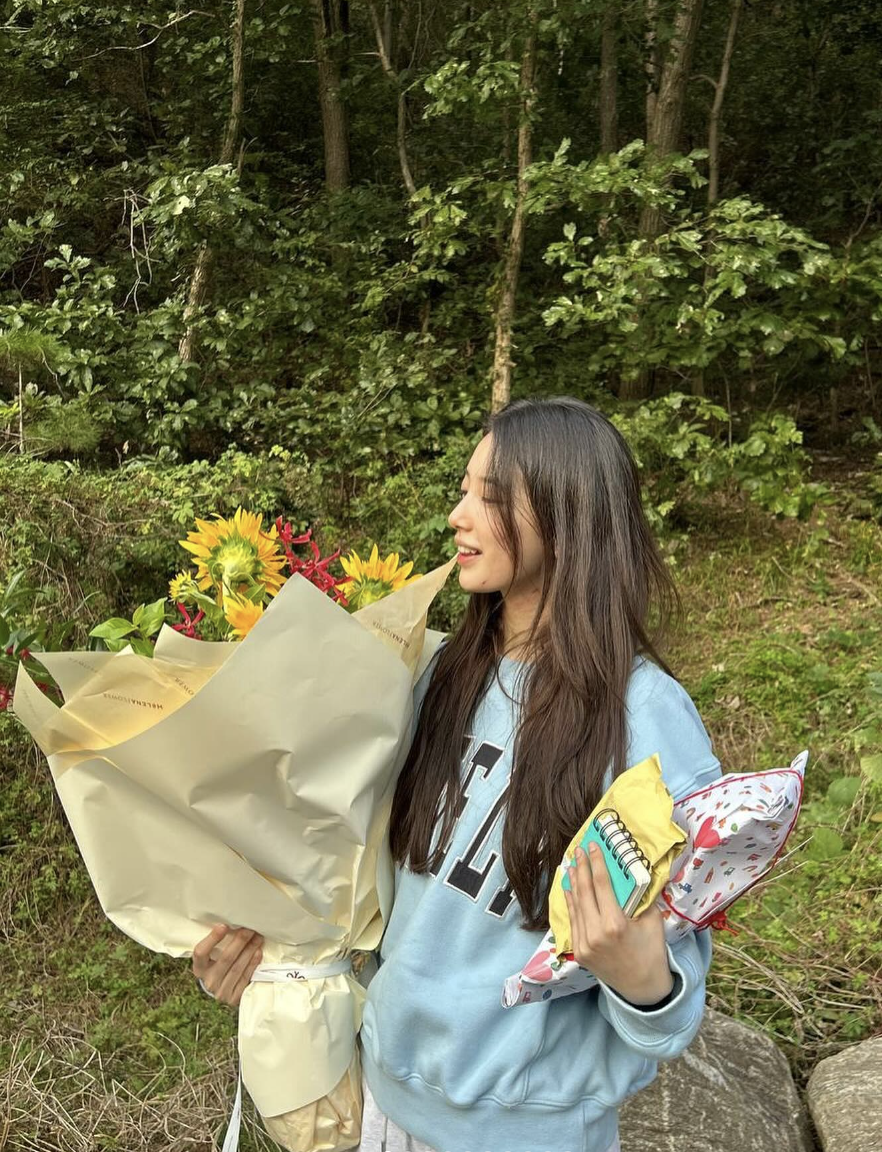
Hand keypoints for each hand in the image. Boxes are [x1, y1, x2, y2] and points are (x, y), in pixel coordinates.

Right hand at [191, 924, 263, 1006]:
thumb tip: (232, 923)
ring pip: (237, 968)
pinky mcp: (234, 998)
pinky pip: (245, 978)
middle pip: (225, 958)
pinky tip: (258, 952)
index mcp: (199, 968)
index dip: (212, 939)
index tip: (223, 926)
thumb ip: (217, 944)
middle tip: (250, 928)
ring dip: (250, 950)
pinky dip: (253, 964)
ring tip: (258, 937)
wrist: (220, 991)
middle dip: (240, 941)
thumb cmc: (217, 967)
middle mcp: (209, 981)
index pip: (201, 953)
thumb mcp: (211, 957)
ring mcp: (221, 991)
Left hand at [564, 844, 672, 1005]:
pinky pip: (573, 921)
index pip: (601, 885)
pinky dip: (571, 903)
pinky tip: (569, 889)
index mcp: (615, 924)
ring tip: (572, 865)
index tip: (592, 846)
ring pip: (575, 906)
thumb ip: (642, 898)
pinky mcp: (579, 952)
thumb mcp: (653, 921)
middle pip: (584, 892)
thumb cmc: (652, 952)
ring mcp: (584, 944)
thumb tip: (635, 873)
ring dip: (573, 883)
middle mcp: (595, 933)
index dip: (596, 863)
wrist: (643, 989)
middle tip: (578, 850)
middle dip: (581, 868)